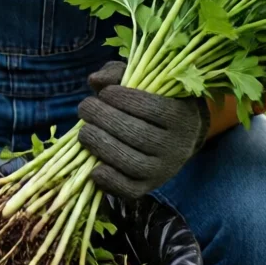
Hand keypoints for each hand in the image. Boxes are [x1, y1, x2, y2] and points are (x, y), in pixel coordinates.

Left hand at [78, 61, 209, 200]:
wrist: (178, 136)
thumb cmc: (154, 100)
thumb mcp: (143, 81)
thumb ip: (118, 74)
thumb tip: (95, 80)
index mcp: (181, 116)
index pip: (152, 108)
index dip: (124, 99)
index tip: (104, 93)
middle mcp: (177, 146)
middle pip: (138, 135)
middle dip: (105, 119)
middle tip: (85, 107)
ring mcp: (165, 170)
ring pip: (133, 163)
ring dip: (102, 147)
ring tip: (84, 132)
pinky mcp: (150, 187)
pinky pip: (130, 190)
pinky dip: (109, 180)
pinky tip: (93, 167)